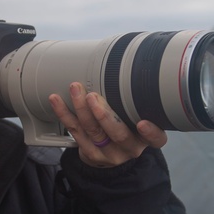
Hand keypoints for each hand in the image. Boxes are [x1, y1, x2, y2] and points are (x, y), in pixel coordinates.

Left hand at [49, 82, 167, 167]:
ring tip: (75, 89)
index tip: (143, 123)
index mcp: (146, 138)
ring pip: (93, 131)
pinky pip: (75, 131)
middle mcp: (130, 148)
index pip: (156, 139)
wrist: (112, 151)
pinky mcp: (90, 153)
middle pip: (118, 134)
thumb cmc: (127, 125)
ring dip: (81, 109)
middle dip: (103, 115)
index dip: (151, 132)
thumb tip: (127, 61)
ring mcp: (109, 153)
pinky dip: (64, 114)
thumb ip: (137, 98)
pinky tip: (57, 100)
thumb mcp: (138, 114)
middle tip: (92, 97)